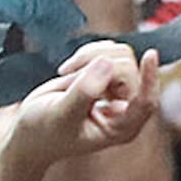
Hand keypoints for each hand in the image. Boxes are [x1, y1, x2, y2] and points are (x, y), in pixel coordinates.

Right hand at [8, 42, 155, 167]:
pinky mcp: (107, 75)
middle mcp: (125, 108)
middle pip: (127, 68)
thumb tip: (107, 64)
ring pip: (119, 54)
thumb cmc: (44, 130)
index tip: (150, 54)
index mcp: (121, 128)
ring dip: (89, 57)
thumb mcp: (61, 114)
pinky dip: (86, 53)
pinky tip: (69, 70)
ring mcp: (117, 90)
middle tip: (67, 75)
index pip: (146, 101)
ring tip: (67, 74)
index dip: (149, 78)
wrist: (30, 130)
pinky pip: (107, 49)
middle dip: (95, 64)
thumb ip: (85, 92)